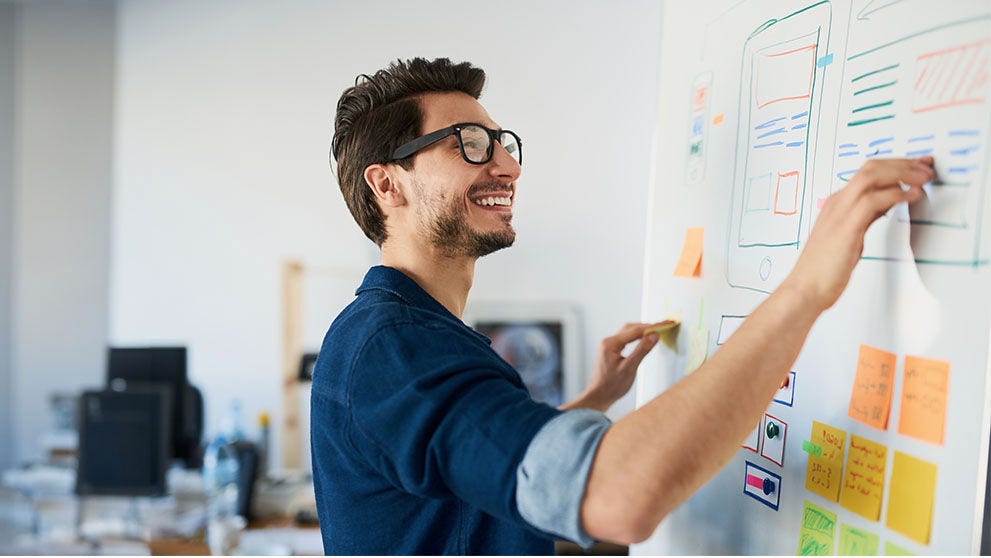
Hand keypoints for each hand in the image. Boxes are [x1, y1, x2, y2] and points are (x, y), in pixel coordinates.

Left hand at [570, 323, 663, 411]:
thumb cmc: (611, 386)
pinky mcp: (611, 350)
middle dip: (648, 327)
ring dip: (642, 330)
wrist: (599, 396)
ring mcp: (608, 345)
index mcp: (610, 344)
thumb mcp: (630, 368)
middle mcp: (608, 341)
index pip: (635, 331)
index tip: (665, 324)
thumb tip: (654, 336)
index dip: (652, 327)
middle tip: (664, 326)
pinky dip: (637, 336)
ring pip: (628, 332)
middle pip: (631, 328)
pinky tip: (644, 339)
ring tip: (657, 330)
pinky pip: (625, 338)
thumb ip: (642, 350)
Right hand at [783, 156, 934, 310]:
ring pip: (871, 176)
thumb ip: (866, 217)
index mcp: (836, 204)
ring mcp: (839, 213)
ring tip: (923, 178)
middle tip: (926, 168)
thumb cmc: (823, 270)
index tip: (918, 166)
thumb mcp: (850, 235)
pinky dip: (895, 194)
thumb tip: (887, 203)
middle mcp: (837, 203)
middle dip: (903, 163)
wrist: (805, 289)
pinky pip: (872, 200)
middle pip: (871, 168)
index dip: (896, 165)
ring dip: (902, 173)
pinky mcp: (845, 227)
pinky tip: (911, 196)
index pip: (868, 173)